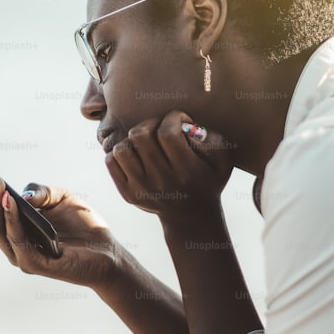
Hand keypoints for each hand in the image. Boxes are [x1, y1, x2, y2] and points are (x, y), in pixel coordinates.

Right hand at [0, 161, 119, 289]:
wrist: (109, 253)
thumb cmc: (83, 225)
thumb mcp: (61, 197)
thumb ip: (41, 192)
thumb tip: (20, 193)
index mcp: (14, 227)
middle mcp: (12, 242)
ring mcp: (22, 255)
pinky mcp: (36, 265)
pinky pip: (18, 241)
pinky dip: (12, 220)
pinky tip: (11, 201)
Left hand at [105, 110, 233, 218]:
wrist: (191, 216)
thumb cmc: (208, 180)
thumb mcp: (223, 161)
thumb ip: (213, 140)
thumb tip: (188, 126)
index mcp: (186, 170)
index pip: (167, 133)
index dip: (173, 118)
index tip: (180, 120)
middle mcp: (162, 181)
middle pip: (140, 136)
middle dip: (151, 122)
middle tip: (160, 127)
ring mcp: (141, 188)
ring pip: (121, 148)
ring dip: (133, 139)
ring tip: (146, 141)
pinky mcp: (128, 193)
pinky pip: (111, 162)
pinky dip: (120, 152)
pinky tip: (136, 154)